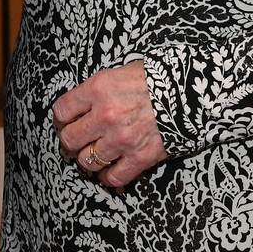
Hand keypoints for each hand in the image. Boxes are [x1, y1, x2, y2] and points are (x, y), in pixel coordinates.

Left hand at [53, 61, 167, 187]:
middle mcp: (106, 115)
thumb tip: (82, 107)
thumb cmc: (156, 78)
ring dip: (90, 159)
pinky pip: (113, 178)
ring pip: (88, 161)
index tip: (66, 122)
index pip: (62, 111)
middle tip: (78, 140)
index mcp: (99, 88)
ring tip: (97, 153)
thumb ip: (98, 91)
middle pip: (70, 140)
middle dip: (71, 141)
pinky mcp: (140, 157)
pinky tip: (111, 170)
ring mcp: (122, 139)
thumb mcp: (120, 73)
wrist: (190, 91)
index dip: (62, 119)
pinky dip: (109, 177)